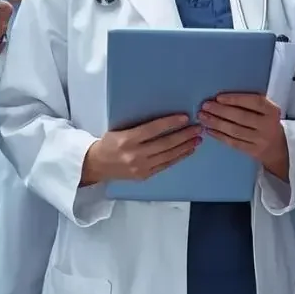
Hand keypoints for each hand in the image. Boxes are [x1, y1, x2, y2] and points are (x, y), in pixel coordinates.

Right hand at [81, 114, 201, 184]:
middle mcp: (135, 154)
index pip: (153, 129)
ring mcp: (141, 167)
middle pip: (165, 143)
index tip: (185, 117)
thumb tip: (164, 119)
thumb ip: (139, 127)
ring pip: (168, 156)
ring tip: (197, 139)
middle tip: (198, 128)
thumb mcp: (119, 129)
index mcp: (127, 139)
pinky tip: (188, 150)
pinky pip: (166, 165)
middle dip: (184, 135)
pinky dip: (179, 157)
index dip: (170, 123)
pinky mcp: (145, 176)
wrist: (96, 165)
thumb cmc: (108, 142)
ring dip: (185, 147)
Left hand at [199, 93, 288, 177]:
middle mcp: (268, 126)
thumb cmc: (268, 122)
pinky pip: (234, 143)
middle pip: (241, 117)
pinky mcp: (253, 152)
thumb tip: (222, 98)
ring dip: (217, 123)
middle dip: (221, 111)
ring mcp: (261, 140)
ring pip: (235, 131)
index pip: (254, 102)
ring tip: (203, 117)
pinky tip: (209, 130)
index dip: (235, 99)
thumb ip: (251, 103)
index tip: (218, 97)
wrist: (280, 149)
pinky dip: (220, 136)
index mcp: (272, 111)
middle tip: (205, 106)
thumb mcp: (267, 110)